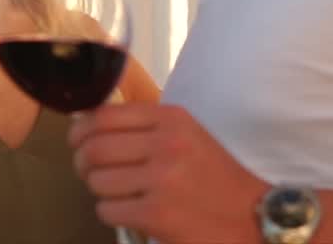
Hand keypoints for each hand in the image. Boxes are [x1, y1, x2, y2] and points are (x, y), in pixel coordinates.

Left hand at [69, 103, 268, 242]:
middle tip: (87, 171)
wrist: (256, 216)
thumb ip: (145, 126)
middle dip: (82, 162)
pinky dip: (111, 213)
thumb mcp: (186, 135)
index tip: (76, 140)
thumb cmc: (215, 176)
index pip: (105, 116)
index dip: (81, 130)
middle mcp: (166, 144)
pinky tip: (129, 212)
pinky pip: (108, 210)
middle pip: (94, 147)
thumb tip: (89, 124)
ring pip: (97, 180)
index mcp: (172, 119)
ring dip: (99, 190)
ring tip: (117, 193)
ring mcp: (162, 180)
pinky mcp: (157, 214)